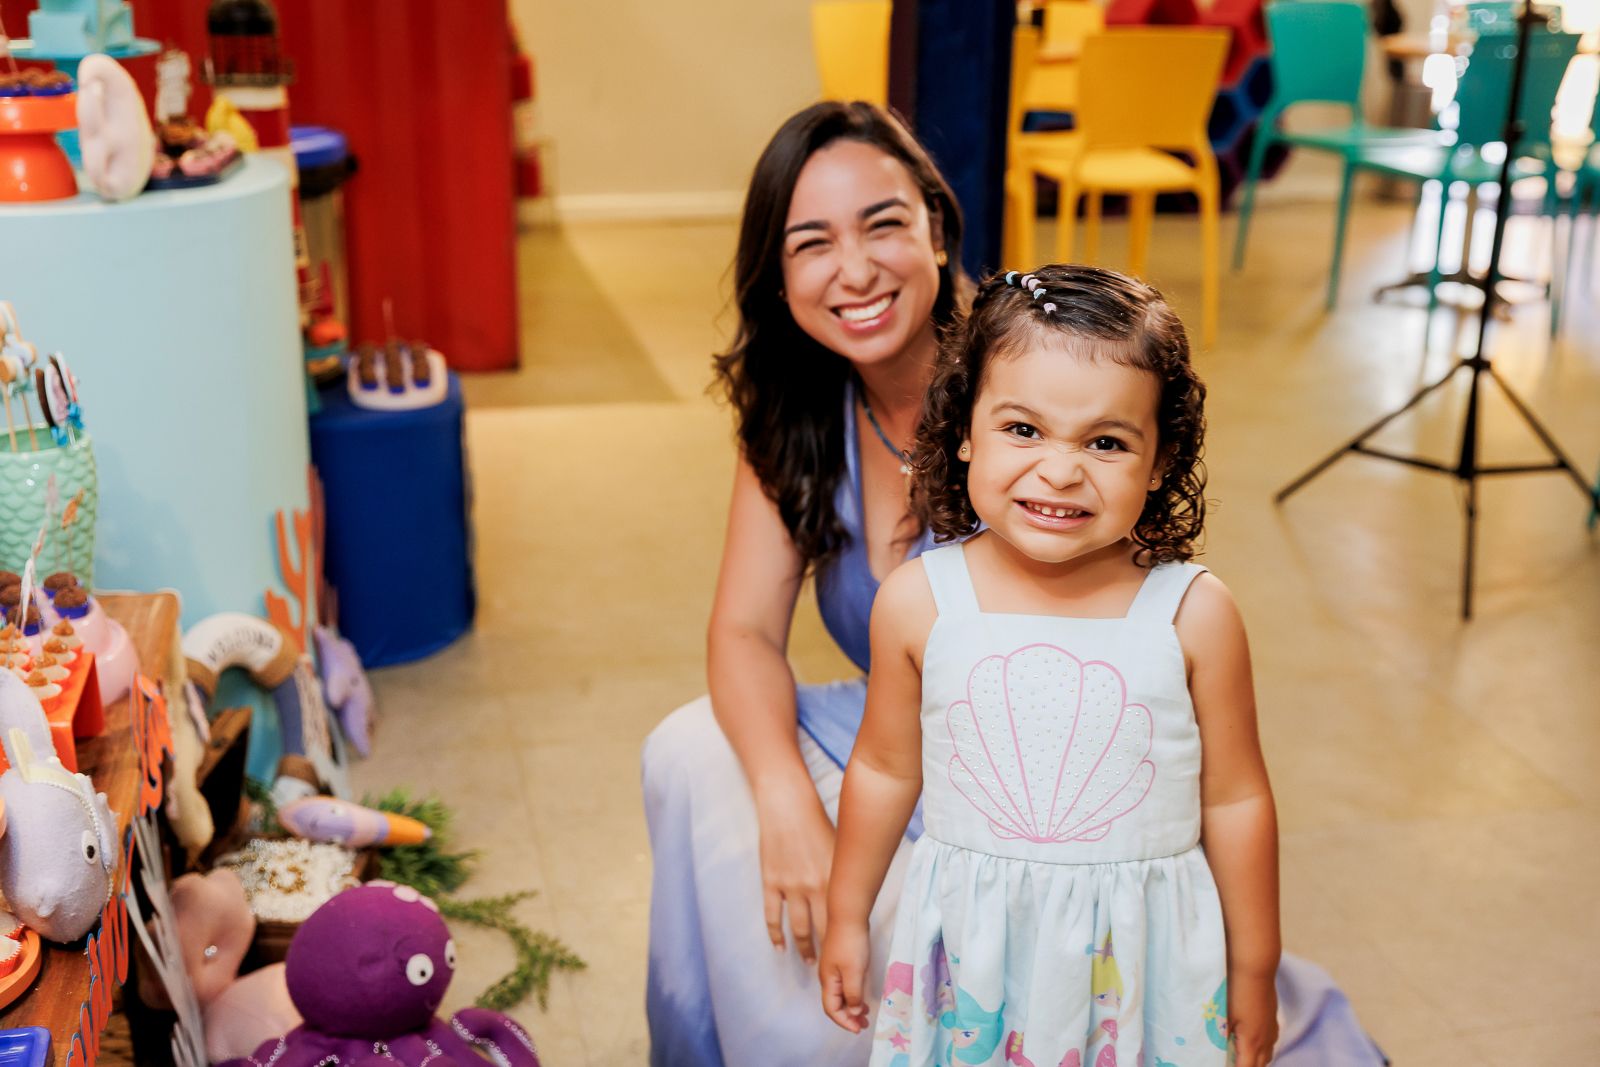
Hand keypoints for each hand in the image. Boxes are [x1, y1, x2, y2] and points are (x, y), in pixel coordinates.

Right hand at [755, 781, 835, 963]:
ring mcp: (790, 886)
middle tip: (831, 969)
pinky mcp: (771, 882)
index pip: (841, 919)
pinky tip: (780, 947)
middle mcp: (813, 886)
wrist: (787, 806)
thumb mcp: (837, 849)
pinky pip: (772, 916)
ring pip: (798, 928)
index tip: (850, 956)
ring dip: (804, 948)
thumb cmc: (816, 824)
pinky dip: (776, 935)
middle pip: (822, 929)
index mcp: (833, 878)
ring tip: (807, 960)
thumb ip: (841, 875)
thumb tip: (850, 898)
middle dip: (827, 953)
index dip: (845, 941)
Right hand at [819, 919, 871, 1032]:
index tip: (858, 1029)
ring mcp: (834, 967)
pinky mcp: (841, 960)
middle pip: (834, 1003)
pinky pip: (845, 984)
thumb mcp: (854, 971)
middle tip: (863, 1025)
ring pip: (840, 994)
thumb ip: (852, 994)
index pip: (831, 1009)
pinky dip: (853, 994)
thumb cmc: (851, 944)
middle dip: (848, 1017)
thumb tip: (852, 1012)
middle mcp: (828, 976)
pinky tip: (862, 995)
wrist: (848, 914)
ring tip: (865, 1014)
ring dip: (851, 1006)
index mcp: (828, 981)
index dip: (844, 1022)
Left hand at [1227, 968, 1278, 1066]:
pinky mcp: (1272, 1018)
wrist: (1254, 966)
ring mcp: (1271, 1028)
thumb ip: (1219, 1036)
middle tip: (1230, 1062)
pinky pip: (1270, 1042)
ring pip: (1267, 1054)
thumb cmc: (1235, 989)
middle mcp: (1265, 1039)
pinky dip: (1261, 1049)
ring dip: (1256, 1060)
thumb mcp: (1223, 1014)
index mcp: (1251, 1041)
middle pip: (1259, 1065)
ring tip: (1240, 1058)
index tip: (1224, 1066)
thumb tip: (1213, 1049)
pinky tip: (1252, 1042)